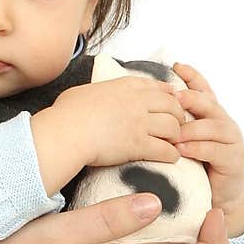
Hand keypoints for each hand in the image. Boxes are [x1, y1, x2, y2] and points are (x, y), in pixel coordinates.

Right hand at [55, 77, 184, 169]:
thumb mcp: (84, 91)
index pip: (158, 87)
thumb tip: (94, 96)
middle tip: (177, 125)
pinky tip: (170, 158)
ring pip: (174, 127)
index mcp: (125, 86)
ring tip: (173, 143)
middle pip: (173, 105)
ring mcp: (140, 123)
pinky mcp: (138, 145)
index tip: (172, 101)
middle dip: (179, 116)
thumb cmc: (67, 113)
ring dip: (176, 136)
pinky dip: (171, 154)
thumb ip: (99, 91)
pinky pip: (165, 150)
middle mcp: (137, 101)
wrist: (65, 133)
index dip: (169, 95)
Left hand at [173, 62, 243, 236]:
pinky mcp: (234, 159)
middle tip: (172, 98)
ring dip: (190, 128)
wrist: (218, 196)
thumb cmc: (195, 164)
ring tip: (172, 133)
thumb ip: (172, 122)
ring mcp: (231, 140)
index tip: (177, 65)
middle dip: (190, 99)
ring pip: (211, 125)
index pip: (203, 89)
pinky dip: (197, 148)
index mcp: (210, 114)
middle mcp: (223, 122)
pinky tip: (181, 150)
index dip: (192, 76)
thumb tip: (145, 103)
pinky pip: (215, 149)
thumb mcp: (182, 138)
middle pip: (208, 102)